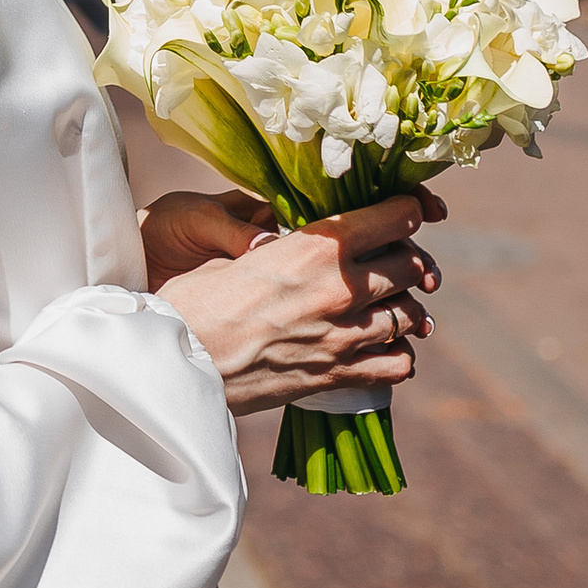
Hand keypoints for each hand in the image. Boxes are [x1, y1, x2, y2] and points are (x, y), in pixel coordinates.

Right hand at [157, 191, 444, 415]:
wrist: (176, 365)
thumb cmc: (193, 302)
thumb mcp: (235, 257)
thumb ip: (280, 250)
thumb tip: (287, 244)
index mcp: (313, 247)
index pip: (392, 218)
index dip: (405, 210)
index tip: (405, 211)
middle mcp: (338, 289)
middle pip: (410, 265)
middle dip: (410, 258)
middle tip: (398, 259)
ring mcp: (343, 336)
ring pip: (411, 314)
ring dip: (406, 307)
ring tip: (393, 305)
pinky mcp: (338, 376)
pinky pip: (398, 364)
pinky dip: (399, 354)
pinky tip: (383, 347)